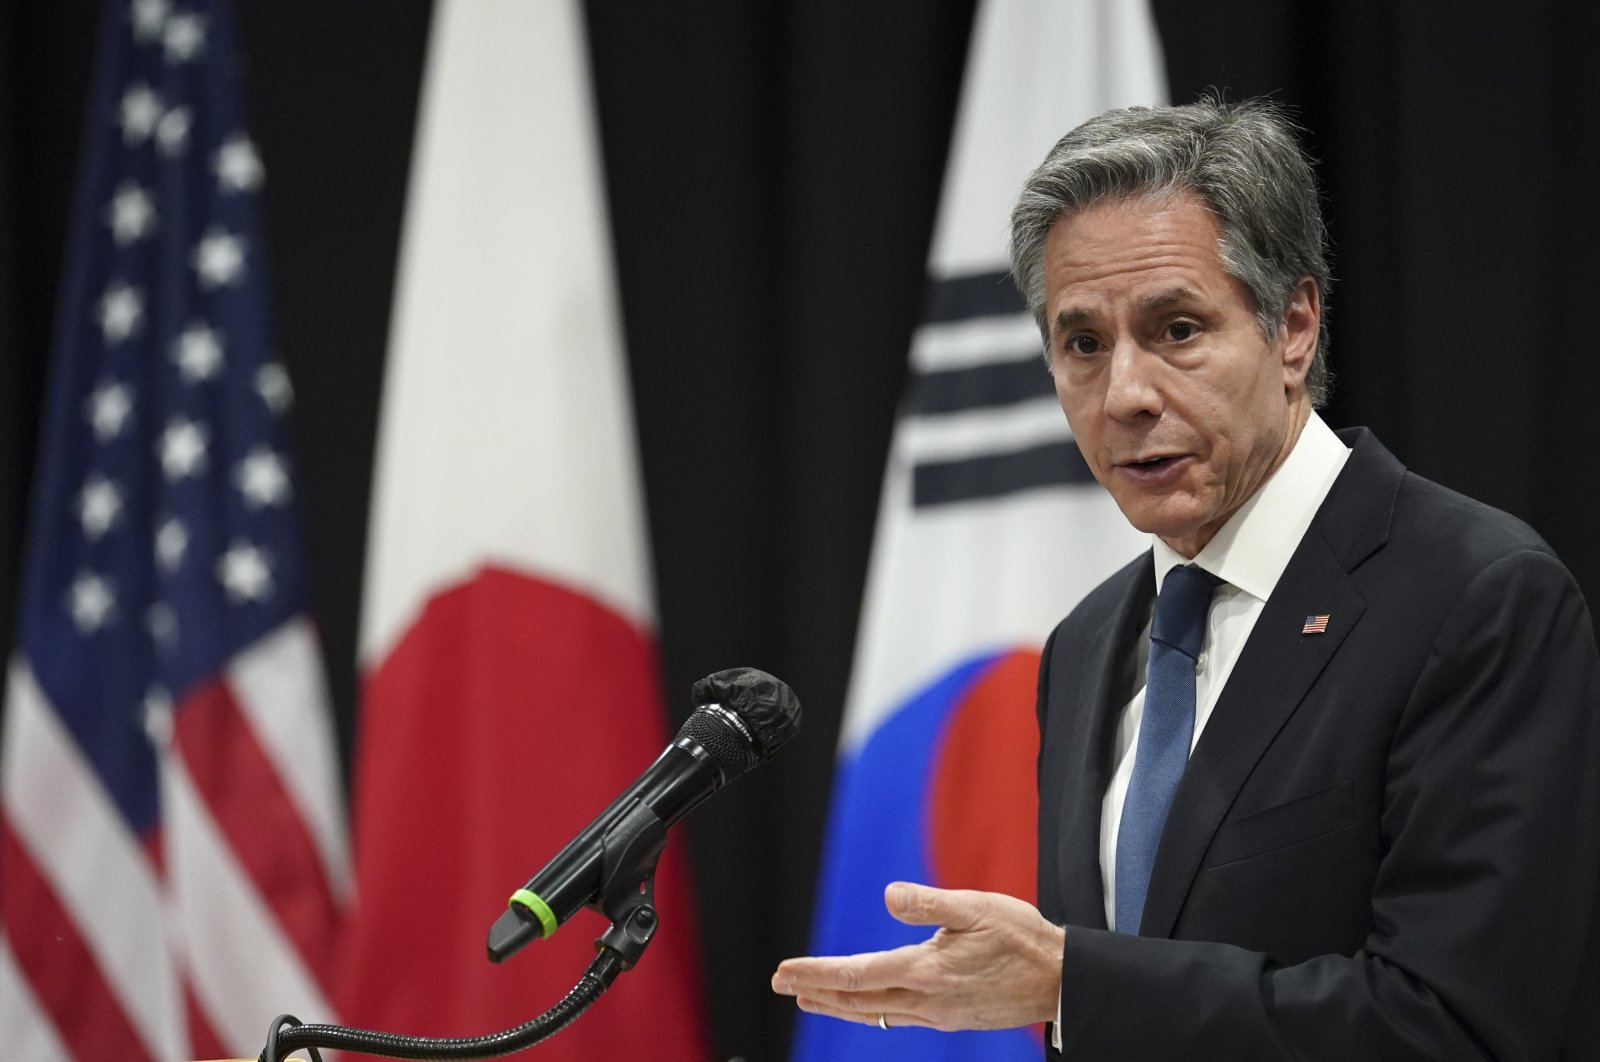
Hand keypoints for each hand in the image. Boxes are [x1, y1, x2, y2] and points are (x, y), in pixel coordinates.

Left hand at [771, 881, 1064, 1031]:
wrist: (1061, 981)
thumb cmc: (1022, 939)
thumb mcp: (977, 907)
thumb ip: (930, 903)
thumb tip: (889, 896)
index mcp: (926, 971)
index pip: (857, 974)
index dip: (816, 973)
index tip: (784, 970)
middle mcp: (926, 1000)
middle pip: (857, 999)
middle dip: (814, 990)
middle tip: (780, 982)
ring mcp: (937, 1014)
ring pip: (874, 1012)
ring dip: (837, 1004)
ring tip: (808, 997)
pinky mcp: (949, 1017)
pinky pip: (897, 1016)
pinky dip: (868, 1009)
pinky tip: (864, 1004)